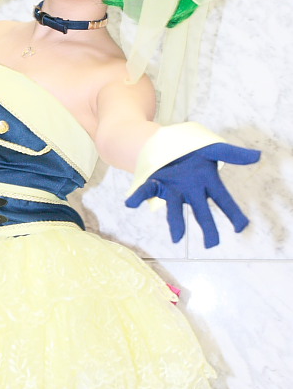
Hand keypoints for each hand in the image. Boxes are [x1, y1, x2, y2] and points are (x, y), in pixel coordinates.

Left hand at [126, 143, 260, 247]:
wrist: (168, 143)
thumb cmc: (194, 150)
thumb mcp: (213, 147)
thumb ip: (232, 153)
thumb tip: (257, 156)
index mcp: (207, 183)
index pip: (223, 200)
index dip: (232, 214)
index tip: (240, 228)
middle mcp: (191, 191)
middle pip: (201, 211)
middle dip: (207, 227)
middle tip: (211, 244)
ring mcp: (173, 189)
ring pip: (174, 208)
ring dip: (175, 222)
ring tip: (176, 238)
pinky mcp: (156, 182)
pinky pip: (146, 190)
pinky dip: (138, 197)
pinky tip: (130, 203)